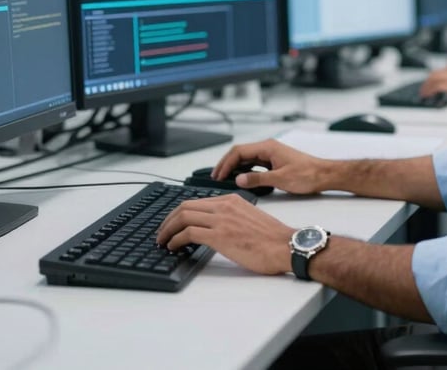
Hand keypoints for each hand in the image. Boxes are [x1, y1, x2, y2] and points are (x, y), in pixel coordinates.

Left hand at [155, 193, 293, 274]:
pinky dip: (175, 239)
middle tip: (161, 231)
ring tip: (162, 240)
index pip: (197, 201)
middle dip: (168, 219)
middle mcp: (224, 206)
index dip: (179, 212)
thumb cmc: (272, 238)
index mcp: (231, 200)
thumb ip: (231, 217)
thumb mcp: (249, 218)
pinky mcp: (220, 235)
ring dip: (168, 229)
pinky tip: (173, 247)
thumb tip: (215, 228)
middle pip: (185, 206)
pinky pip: (189, 233)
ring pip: (183, 217)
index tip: (172, 223)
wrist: (285, 245)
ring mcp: (221, 219)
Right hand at [211, 139, 328, 194]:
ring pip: (247, 158)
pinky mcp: (275, 162)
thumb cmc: (307, 175)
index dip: (226, 163)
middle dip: (226, 164)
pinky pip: (254, 163)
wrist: (324, 175)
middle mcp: (268, 148)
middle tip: (215, 176)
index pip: (239, 152)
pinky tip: (241, 178)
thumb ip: (258, 179)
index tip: (217, 175)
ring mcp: (271, 154)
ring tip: (224, 178)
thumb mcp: (280, 179)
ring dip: (234, 167)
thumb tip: (239, 179)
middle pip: (241, 153)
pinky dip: (244, 170)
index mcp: (268, 147)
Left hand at [420, 66, 446, 106]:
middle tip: (422, 90)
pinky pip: (437, 86)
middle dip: (427, 82)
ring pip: (434, 79)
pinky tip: (427, 95)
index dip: (432, 78)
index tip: (427, 85)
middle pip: (435, 74)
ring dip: (426, 86)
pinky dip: (430, 90)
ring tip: (423, 94)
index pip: (440, 72)